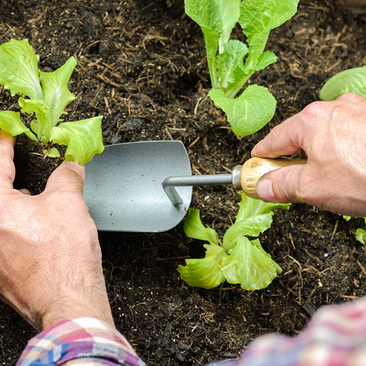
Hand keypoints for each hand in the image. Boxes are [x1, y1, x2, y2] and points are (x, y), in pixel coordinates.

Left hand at [0, 131, 112, 330]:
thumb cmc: (64, 257)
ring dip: (13, 199)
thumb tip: (71, 166)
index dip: (4, 143)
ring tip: (30, 193)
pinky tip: (34, 223)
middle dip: (8, 175)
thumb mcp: (69, 204)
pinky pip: (4, 232)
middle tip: (19, 162)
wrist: (67, 301)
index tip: (9, 133)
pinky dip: (16, 220)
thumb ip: (67, 177)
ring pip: (2, 213)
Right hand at [252, 93, 365, 216]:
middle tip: (290, 178)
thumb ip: (281, 185)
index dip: (262, 156)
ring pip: (325, 134)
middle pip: (300, 135)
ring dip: (317, 153)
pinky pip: (347, 133)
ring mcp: (358, 111)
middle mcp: (334, 108)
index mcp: (311, 120)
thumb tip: (262, 187)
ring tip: (324, 177)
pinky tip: (348, 167)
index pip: (274, 139)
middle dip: (292, 157)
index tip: (257, 165)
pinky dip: (340, 149)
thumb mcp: (312, 187)